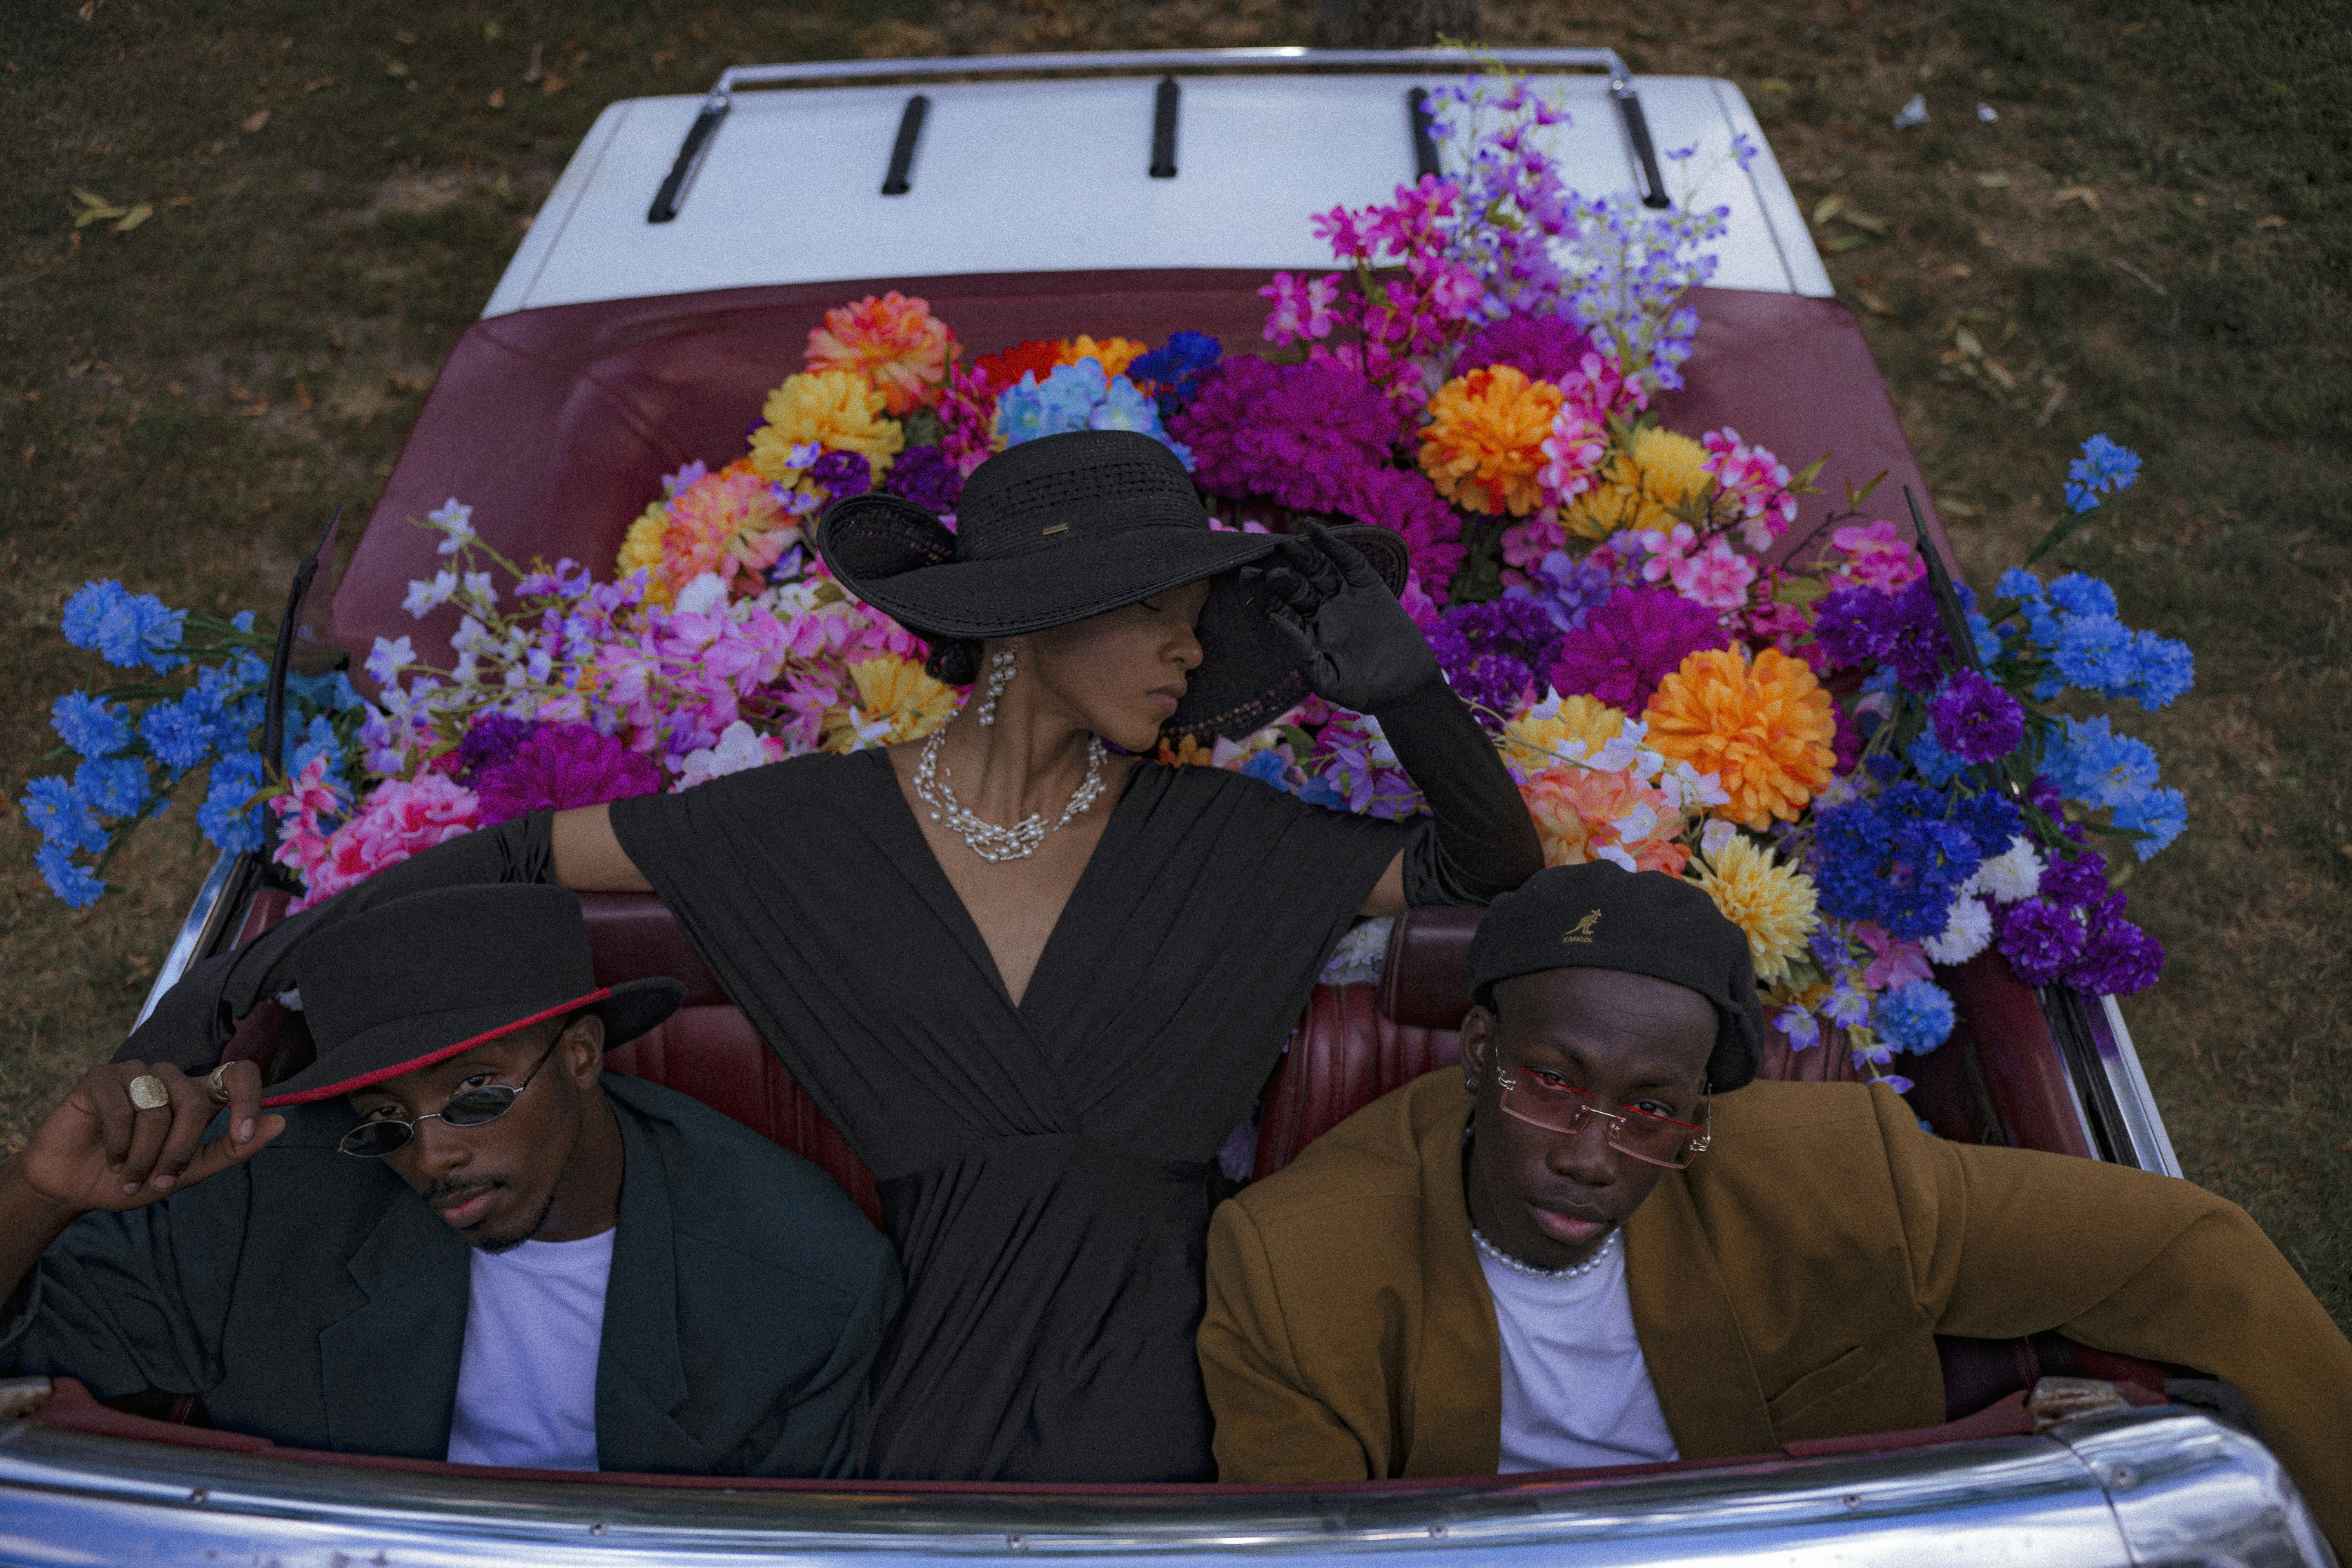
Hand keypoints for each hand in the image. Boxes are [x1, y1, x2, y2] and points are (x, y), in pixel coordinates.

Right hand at [7, 1059, 282, 1219]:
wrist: (72, 1188)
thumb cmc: (133, 1178)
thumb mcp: (188, 1173)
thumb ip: (233, 1149)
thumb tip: (280, 1122)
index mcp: (197, 1096)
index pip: (240, 1073)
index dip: (249, 1098)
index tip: (244, 1134)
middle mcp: (170, 1078)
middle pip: (196, 1103)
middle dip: (178, 1151)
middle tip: (158, 1181)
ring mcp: (136, 1073)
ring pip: (159, 1108)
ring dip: (145, 1153)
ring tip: (129, 1174)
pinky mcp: (101, 1078)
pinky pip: (122, 1108)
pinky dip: (119, 1142)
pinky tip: (111, 1157)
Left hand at [1240, 521, 1439, 711]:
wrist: (1406, 687)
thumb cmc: (1363, 690)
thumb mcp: (1326, 679)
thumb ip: (1299, 652)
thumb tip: (1273, 619)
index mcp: (1305, 632)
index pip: (1279, 607)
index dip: (1263, 593)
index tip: (1247, 579)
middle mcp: (1320, 610)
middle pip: (1293, 586)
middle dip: (1277, 576)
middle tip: (1262, 566)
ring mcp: (1343, 596)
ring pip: (1317, 570)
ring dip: (1300, 555)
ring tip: (1285, 544)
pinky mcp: (1368, 585)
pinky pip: (1348, 562)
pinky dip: (1333, 545)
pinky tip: (1314, 531)